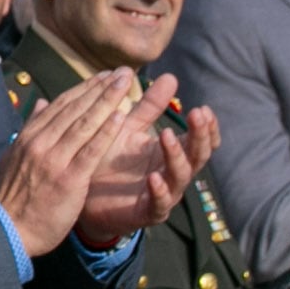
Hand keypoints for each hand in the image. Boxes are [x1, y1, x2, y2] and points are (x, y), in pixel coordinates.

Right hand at [0, 71, 141, 255]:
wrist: (6, 229)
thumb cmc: (13, 198)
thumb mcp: (15, 157)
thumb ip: (31, 129)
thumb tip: (40, 103)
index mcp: (29, 137)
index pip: (61, 105)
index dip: (84, 88)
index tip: (104, 76)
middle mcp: (40, 143)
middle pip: (75, 109)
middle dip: (101, 88)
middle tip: (123, 72)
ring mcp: (54, 160)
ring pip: (84, 124)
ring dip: (107, 101)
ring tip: (127, 84)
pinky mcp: (68, 179)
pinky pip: (90, 151)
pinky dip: (105, 132)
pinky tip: (121, 116)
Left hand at [74, 86, 212, 248]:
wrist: (84, 194)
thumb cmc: (110, 159)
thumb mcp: (129, 128)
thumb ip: (150, 106)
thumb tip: (170, 76)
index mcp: (171, 152)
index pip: (200, 140)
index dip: (206, 127)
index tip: (203, 109)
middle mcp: (172, 173)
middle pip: (198, 156)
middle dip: (200, 136)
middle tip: (197, 114)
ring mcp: (162, 194)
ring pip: (181, 176)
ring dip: (176, 156)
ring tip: (168, 135)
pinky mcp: (146, 212)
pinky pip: (159, 204)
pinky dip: (159, 191)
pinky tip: (154, 177)